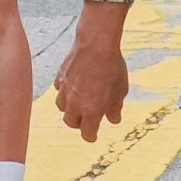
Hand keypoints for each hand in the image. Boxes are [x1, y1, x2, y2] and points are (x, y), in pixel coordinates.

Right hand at [54, 24, 133, 139]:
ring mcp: (64, 91)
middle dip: (79, 123)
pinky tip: (74, 85)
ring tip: (80, 101)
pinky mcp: (59, 78)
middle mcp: (75, 104)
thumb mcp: (120, 91)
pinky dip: (65, 92)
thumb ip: (115, 108)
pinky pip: (59, 91)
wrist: (96, 45)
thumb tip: (113, 119)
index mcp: (91, 111)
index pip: (87, 133)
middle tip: (88, 117)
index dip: (91, 136)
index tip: (94, 134)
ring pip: (62, 108)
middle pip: (71, 123)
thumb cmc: (112, 68)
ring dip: (70, 108)